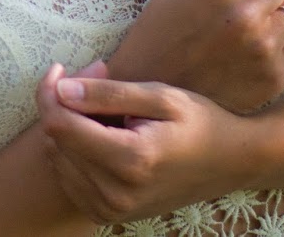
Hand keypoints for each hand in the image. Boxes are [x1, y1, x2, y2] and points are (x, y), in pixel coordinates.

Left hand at [36, 63, 250, 223]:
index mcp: (132, 160)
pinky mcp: (109, 215)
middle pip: (56, 140)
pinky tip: (99, 138)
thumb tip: (61, 90)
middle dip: (63, 105)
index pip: (60, 125)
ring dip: (68, 128)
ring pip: (57, 158)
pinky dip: (73, 153)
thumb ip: (108, 94)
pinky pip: (68, 178)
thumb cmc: (201, 122)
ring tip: (104, 112)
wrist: (233, 163)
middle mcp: (118, 192)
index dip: (50, 92)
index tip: (60, 69)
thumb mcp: (161, 96)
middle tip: (93, 83)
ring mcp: (113, 209)